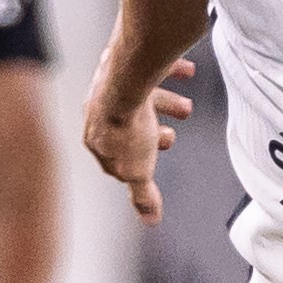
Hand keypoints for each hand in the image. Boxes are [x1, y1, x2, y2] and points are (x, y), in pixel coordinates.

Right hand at [81, 58, 194, 223]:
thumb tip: (149, 220)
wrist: (126, 82)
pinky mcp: (123, 61)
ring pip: (140, 97)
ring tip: (187, 107)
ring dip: (165, 103)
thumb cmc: (127, 126)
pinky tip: (187, 71)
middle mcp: (98, 111)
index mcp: (96, 139)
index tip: (154, 158)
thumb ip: (143, 195)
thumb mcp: (138, 171)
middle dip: (151, 132)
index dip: (137, 160)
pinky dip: (168, 71)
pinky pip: (147, 68)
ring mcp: (108, 85)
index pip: (114, 155)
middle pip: (127, 126)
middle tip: (170, 135)